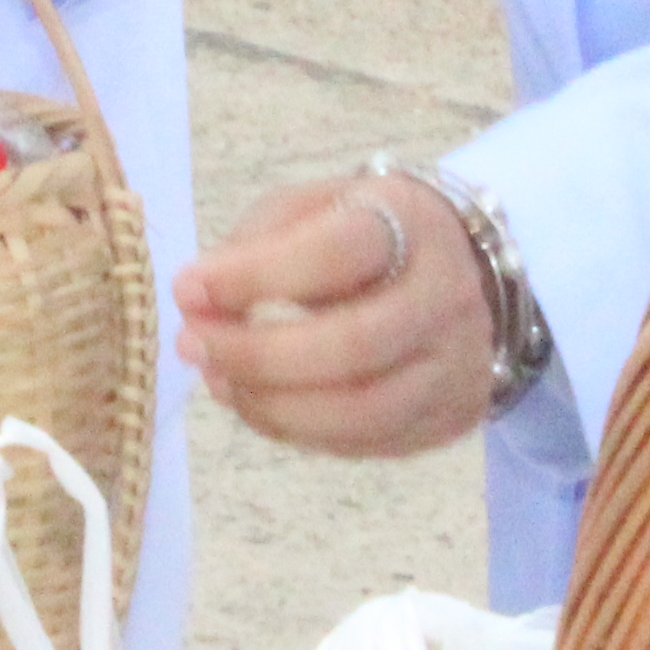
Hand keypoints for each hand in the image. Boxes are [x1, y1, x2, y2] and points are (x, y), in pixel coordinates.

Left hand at [175, 168, 499, 455]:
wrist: (461, 272)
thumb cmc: (363, 234)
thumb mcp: (313, 207)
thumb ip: (255, 243)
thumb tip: (197, 299)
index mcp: (410, 223)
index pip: (335, 255)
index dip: (254, 276)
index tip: (188, 288)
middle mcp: (446, 296)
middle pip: (353, 346)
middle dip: (256, 354)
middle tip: (191, 346)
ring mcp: (456, 365)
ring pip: (362, 411)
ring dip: (271, 405)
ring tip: (217, 380)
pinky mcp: (449, 418)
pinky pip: (366, 443)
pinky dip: (296, 431)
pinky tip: (254, 403)